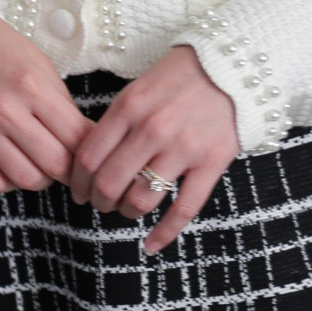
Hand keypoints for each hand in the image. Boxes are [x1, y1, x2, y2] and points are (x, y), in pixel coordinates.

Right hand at [0, 13, 89, 194]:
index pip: (77, 136)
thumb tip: (81, 136)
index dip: (93, 150)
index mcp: (33, 86)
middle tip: (72, 164)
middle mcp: (7, 111)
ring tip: (42, 164)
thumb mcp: (37, 62)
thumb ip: (59, 101)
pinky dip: (8, 182)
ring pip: (25, 179)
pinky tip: (12, 165)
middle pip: (55, 165)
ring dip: (41, 178)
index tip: (94, 151)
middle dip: (71, 170)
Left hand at [67, 44, 239, 252]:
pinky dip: (164, 234)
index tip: (79, 191)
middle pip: (108, 183)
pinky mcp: (212, 162)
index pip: (88, 158)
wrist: (234, 64)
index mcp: (129, 107)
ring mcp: (183, 147)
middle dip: (99, 201)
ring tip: (127, 210)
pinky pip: (184, 209)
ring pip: (140, 200)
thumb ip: (117, 120)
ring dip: (126, 212)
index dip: (78, 182)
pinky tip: (151, 245)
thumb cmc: (182, 75)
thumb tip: (92, 160)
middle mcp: (152, 128)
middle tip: (101, 203)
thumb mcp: (140, 87)